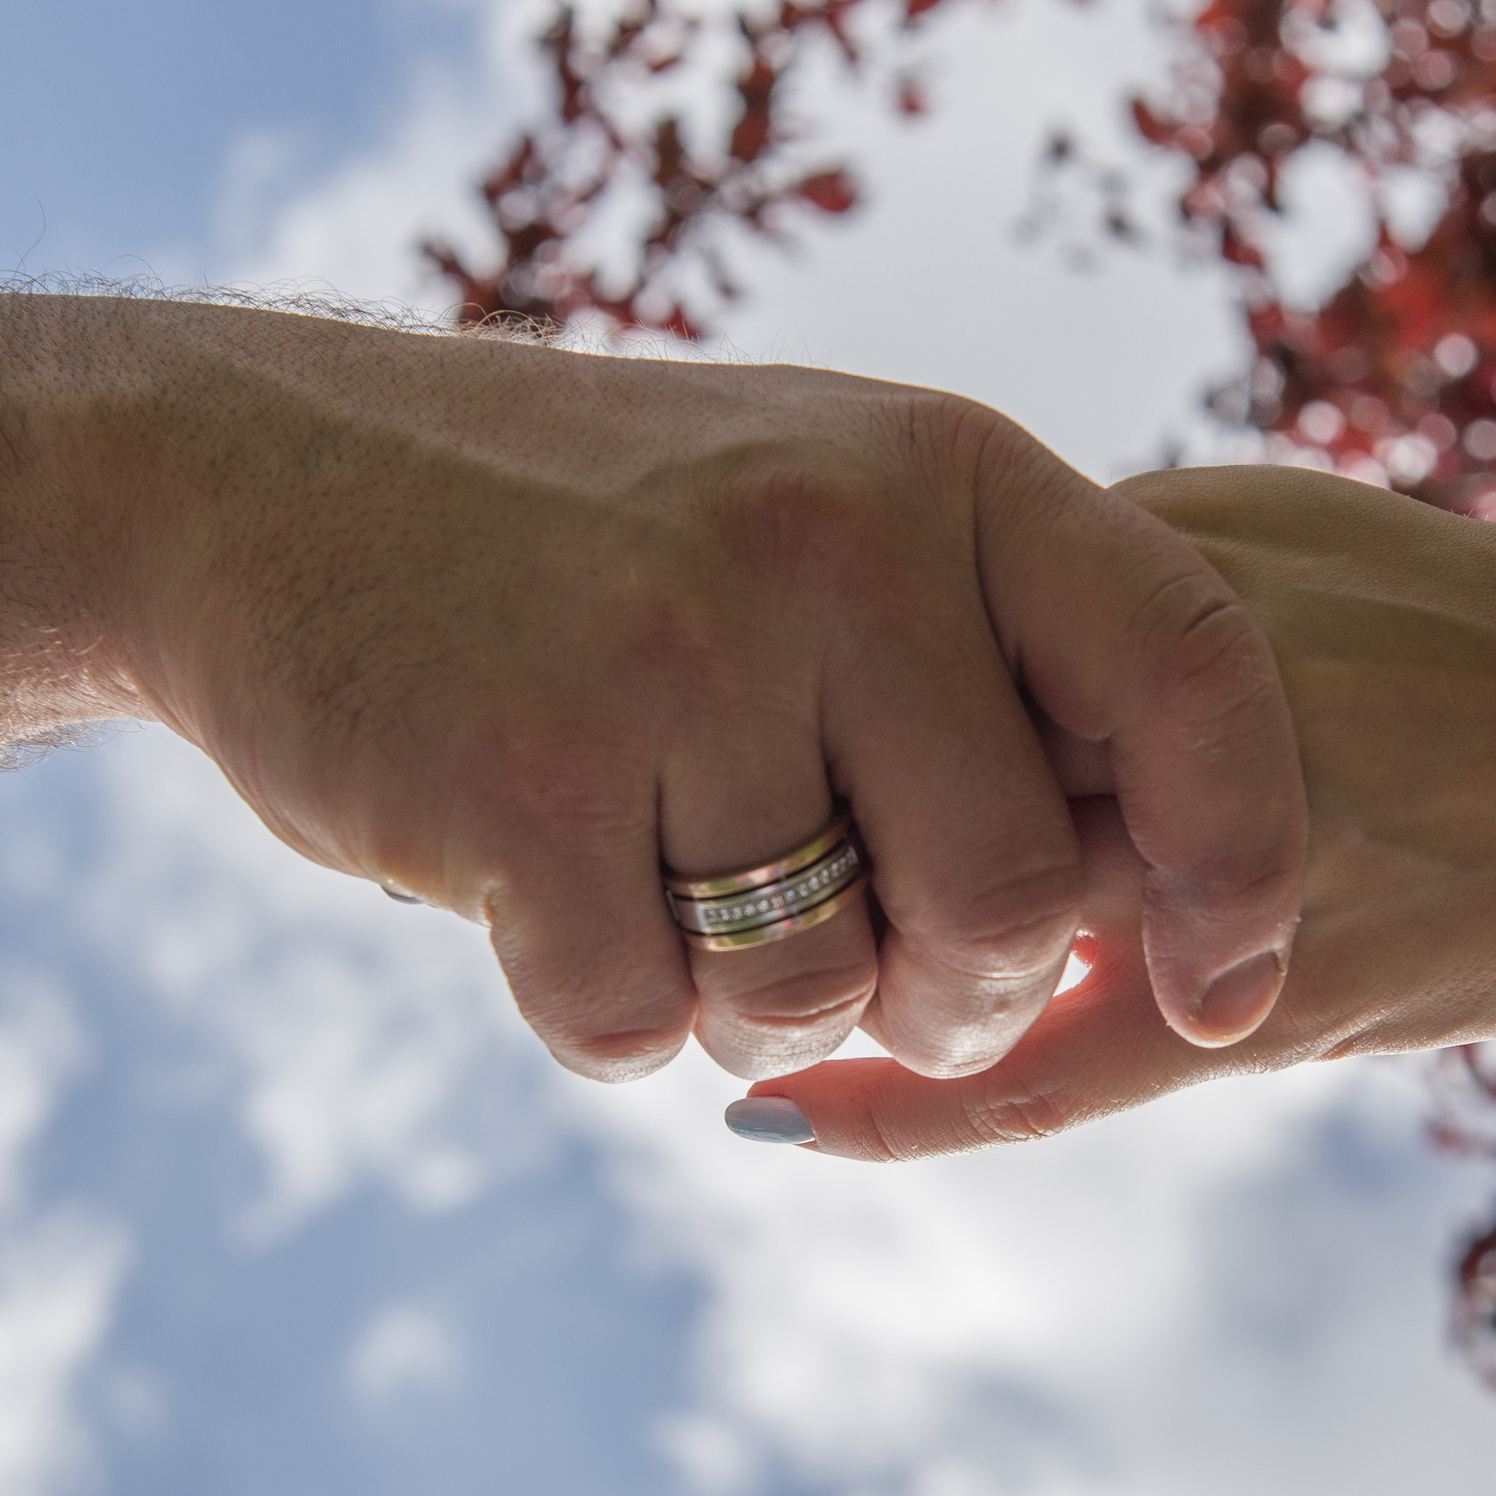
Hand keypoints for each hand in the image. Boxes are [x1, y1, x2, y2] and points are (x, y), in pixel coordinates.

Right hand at [86, 309, 1305, 1081]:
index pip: (1191, 671)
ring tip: (669, 888)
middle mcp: (834, 542)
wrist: (257, 476)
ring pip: (821, 987)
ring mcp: (675, 655)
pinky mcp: (521, 782)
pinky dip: (609, 1012)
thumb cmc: (586, 540)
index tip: (1223, 990)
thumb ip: (987, 663)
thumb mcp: (818, 511)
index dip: (1238, 855)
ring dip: (757, 1005)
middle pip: (1009, 895)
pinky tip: (543, 892)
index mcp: (944, 470)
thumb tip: (1161, 912)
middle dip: (955, 992)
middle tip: (874, 972)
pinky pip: (644, 1026)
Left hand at [755, 465, 1495, 1154]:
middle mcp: (1181, 706)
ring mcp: (1228, 855)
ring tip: (754, 971)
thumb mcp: (1278, 538)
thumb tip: (922, 612)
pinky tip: (793, 1122)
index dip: (805, 692)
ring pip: (966, 915)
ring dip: (847, 949)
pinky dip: (910, 1105)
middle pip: (906, 769)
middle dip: (801, 820)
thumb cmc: (1468, 633)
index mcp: (1166, 575)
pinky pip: (1051, 1071)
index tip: (735, 721)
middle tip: (724, 853)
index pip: (903, 632)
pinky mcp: (1272, 1003)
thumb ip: (1100, 578)